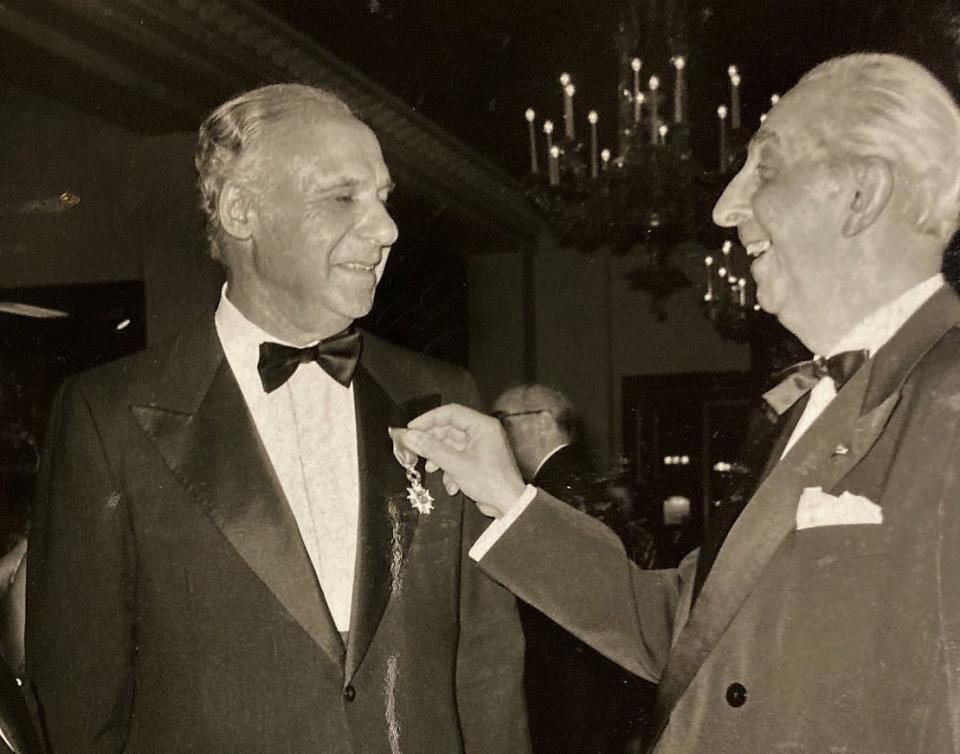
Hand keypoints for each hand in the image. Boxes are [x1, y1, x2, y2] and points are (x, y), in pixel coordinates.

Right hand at [405, 404, 526, 517]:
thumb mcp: (456, 464)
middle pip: (449, 429)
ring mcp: (481, 446)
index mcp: (482, 425)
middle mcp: (482, 432)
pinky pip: (458, 457)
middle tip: (413, 449)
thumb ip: (431, 449)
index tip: (411, 429)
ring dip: (439, 457)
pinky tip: (450, 485)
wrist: (509, 506)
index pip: (450, 413)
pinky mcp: (479, 460)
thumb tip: (409, 436)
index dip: (428, 419)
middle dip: (432, 442)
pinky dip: (451, 469)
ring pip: (452, 445)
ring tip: (430, 469)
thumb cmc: (488, 481)